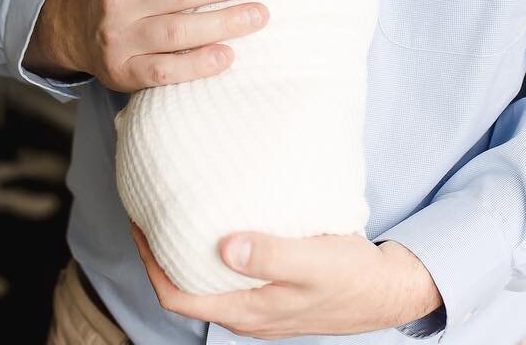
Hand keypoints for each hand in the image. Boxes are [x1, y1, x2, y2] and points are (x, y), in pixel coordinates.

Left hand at [131, 224, 441, 339]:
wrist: (387, 290)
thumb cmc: (351, 276)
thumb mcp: (313, 262)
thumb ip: (270, 256)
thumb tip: (225, 247)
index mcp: (246, 310)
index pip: (176, 295)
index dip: (150, 264)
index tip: (139, 225)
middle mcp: (245, 312)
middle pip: (183, 289)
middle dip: (159, 255)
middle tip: (149, 212)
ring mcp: (258, 305)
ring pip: (205, 282)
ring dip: (185, 253)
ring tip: (177, 213)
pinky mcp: (272, 292)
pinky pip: (228, 276)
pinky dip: (213, 253)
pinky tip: (220, 225)